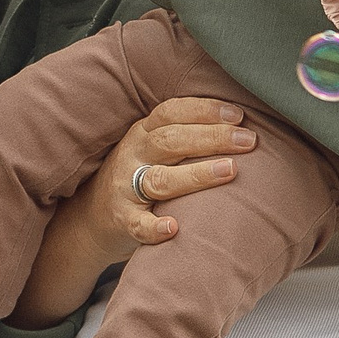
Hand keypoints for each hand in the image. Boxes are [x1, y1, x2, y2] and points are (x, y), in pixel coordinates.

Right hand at [7, 97, 257, 327]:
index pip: (172, 112)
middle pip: (171, 140)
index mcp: (143, 133)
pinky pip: (137, 224)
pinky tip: (173, 228)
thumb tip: (241, 124)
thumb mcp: (153, 148)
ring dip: (196, 175)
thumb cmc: (139, 176)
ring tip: (230, 171)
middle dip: (212, 137)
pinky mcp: (122, 219)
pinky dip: (153, 227)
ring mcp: (125, 188)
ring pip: (160, 179)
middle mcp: (133, 155)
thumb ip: (184, 135)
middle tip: (248, 140)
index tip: (239, 115)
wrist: (90, 216)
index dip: (204, 110)